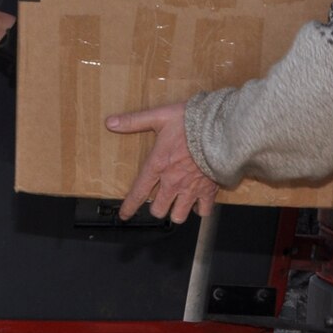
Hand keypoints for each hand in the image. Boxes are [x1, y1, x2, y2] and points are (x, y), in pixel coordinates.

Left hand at [107, 100, 217, 222]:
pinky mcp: (209, 190)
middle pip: (158, 210)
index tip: (125, 215)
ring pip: (179, 215)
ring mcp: (191, 189)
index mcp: (158, 165)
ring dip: (176, 212)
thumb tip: (110, 122)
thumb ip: (134, 121)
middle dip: (156, 208)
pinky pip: (203, 211)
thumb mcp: (159, 117)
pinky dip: (199, 209)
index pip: (139, 192)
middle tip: (158, 202)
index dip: (130, 206)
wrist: (222, 130)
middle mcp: (173, 182)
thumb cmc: (192, 123)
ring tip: (176, 206)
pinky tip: (197, 203)